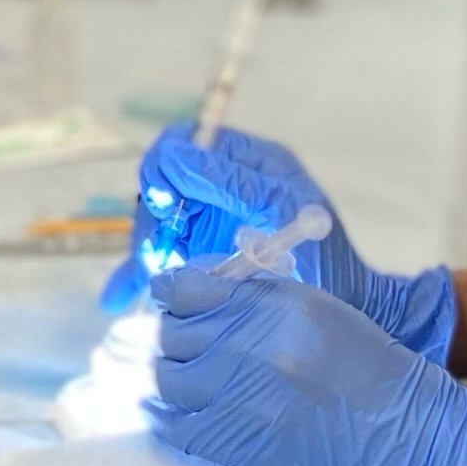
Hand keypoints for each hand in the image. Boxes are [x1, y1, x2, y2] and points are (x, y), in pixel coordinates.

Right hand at [115, 129, 454, 358]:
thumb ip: (229, 182)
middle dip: (154, 222)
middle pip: (163, 187)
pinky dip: (138, 278)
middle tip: (158, 261)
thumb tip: (170, 155)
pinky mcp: (203, 262)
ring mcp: (211, 225)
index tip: (165, 206)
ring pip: (156, 225)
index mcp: (250, 163)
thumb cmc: (326, 264)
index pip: (185, 144)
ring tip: (148, 289)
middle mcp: (225, 189)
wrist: (348, 321)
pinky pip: (160, 260)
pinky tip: (118, 300)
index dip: (165, 169)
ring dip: (146, 253)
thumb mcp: (280, 213)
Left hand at [146, 265, 466, 465]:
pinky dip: (171, 417)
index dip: (173, 292)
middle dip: (175, 335)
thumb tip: (202, 293)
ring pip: (168, 378)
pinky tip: (182, 413)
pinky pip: (176, 427)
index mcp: (277, 307)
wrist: (412, 442)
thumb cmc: (374, 371)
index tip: (172, 298)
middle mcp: (252, 348)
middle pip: (173, 333)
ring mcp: (241, 400)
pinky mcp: (238, 447)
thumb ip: (261, 298)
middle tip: (186, 343)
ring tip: (189, 379)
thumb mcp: (321, 313)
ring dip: (173, 375)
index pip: (189, 288)